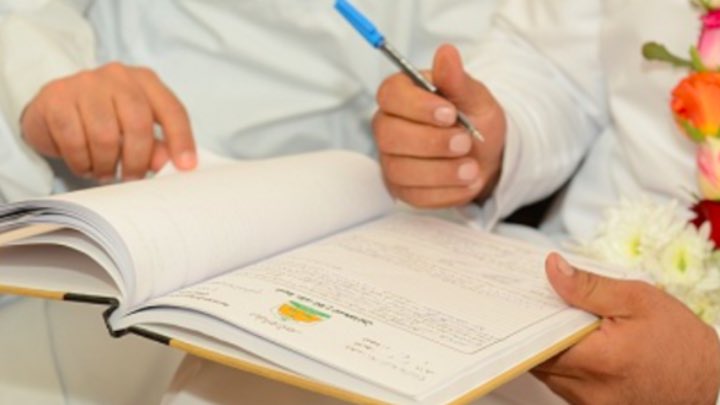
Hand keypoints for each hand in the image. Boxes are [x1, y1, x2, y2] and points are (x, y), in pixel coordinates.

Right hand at [21, 62, 196, 181]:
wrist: (53, 107)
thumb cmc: (104, 119)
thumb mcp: (135, 129)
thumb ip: (156, 144)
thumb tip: (169, 163)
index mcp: (145, 80)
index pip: (172, 109)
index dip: (181, 140)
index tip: (186, 166)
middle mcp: (117, 76)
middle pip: (138, 124)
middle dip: (137, 160)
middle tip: (132, 178)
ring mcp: (84, 83)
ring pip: (104, 136)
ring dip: (106, 164)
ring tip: (105, 172)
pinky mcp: (56, 98)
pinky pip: (74, 141)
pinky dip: (81, 162)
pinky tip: (84, 164)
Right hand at [372, 44, 505, 207]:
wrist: (486, 155)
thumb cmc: (473, 120)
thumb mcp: (475, 97)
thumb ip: (458, 80)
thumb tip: (446, 53)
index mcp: (401, 95)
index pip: (390, 95)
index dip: (417, 106)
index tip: (449, 113)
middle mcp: (387, 127)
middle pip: (390, 136)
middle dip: (431, 143)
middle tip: (465, 142)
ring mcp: (391, 160)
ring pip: (402, 170)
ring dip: (442, 172)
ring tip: (472, 168)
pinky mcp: (401, 188)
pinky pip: (415, 196)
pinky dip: (446, 192)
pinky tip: (466, 183)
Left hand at [534, 253, 719, 404]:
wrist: (710, 383)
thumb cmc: (681, 344)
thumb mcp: (638, 300)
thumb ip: (589, 285)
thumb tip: (553, 268)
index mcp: (599, 360)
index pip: (537, 338)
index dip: (528, 315)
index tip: (529, 296)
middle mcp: (588, 389)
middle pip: (536, 355)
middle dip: (536, 329)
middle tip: (545, 305)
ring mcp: (587, 404)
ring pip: (546, 370)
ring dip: (548, 346)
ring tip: (565, 322)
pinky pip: (561, 383)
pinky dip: (562, 361)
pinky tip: (577, 343)